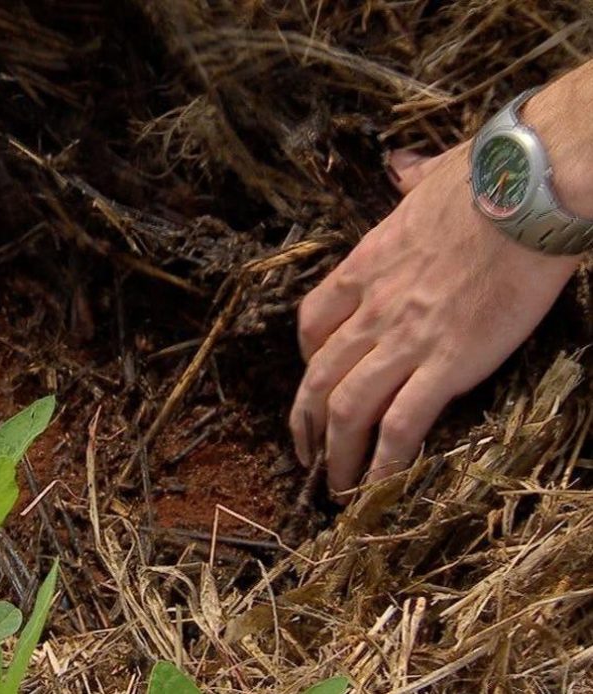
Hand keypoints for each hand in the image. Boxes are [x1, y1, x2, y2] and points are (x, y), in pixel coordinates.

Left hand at [290, 143, 580, 497]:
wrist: (524, 193)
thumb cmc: (486, 178)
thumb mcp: (430, 177)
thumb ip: (410, 181)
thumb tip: (404, 169)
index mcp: (364, 267)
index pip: (311, 323)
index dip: (307, 360)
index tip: (313, 380)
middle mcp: (373, 309)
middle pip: (318, 376)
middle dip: (306, 422)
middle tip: (306, 455)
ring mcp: (405, 339)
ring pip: (347, 408)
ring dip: (337, 455)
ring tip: (337, 488)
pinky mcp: (446, 363)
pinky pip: (401, 424)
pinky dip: (384, 462)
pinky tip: (379, 489)